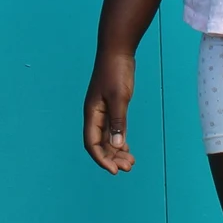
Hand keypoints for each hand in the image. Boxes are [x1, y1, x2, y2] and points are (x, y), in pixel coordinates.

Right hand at [83, 53, 135, 172]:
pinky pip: (112, 129)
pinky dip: (119, 140)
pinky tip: (127, 148)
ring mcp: (102, 111)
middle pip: (100, 144)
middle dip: (112, 158)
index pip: (92, 143)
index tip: (115, 170)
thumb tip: (118, 146)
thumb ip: (118, 122)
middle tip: (129, 167)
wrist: (117, 51)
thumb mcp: (119, 98)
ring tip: (131, 162)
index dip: (101, 159)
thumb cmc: (116, 72)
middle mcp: (95, 115)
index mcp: (92, 114)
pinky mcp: (111, 106)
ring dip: (117, 151)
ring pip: (107, 138)